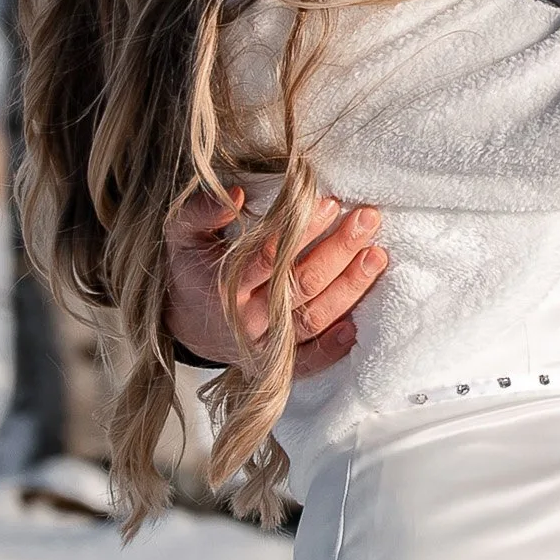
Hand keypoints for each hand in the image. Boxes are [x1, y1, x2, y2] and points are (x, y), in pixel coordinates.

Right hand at [163, 189, 387, 375]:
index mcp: (224, 285)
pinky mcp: (277, 365)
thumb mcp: (182, 235)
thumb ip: (201, 212)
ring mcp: (264, 344)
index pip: (269, 255)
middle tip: (367, 220)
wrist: (186, 327)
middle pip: (300, 285)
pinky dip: (334, 347)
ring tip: (377, 256)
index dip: (302, 230)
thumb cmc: (192, 271)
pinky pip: (309, 361)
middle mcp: (246, 319)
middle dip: (338, 251)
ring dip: (349, 289)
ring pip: (313, 319)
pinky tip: (358, 325)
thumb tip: (236, 194)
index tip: (330, 204)